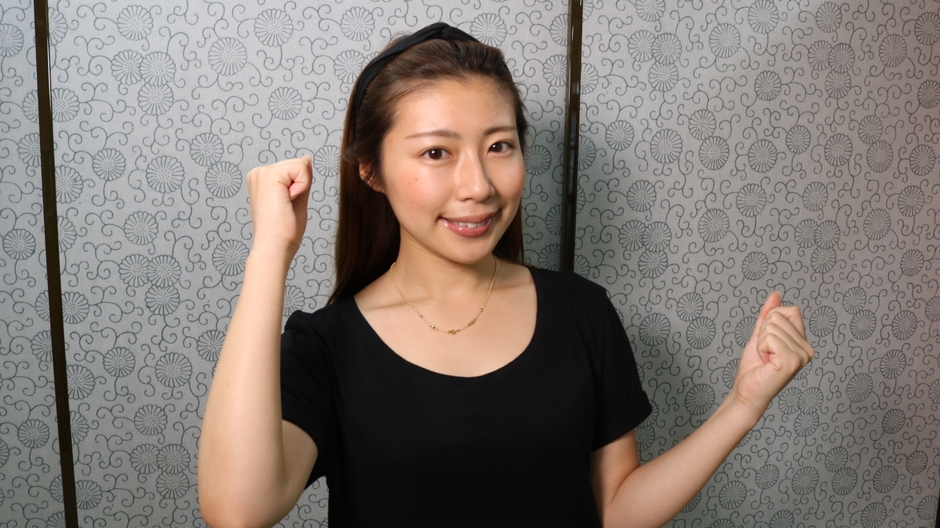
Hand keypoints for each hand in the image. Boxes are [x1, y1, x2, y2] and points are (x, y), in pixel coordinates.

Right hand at [245, 156, 312, 256]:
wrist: (274, 246)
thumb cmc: (283, 230)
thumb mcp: (296, 197)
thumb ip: (301, 178)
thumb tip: (307, 159)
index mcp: (262, 178)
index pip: (295, 169)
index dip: (300, 188)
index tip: (286, 206)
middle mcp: (258, 172)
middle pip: (298, 164)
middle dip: (301, 186)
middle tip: (286, 206)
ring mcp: (261, 172)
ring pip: (300, 165)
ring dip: (301, 187)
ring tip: (285, 204)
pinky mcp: (269, 175)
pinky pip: (301, 168)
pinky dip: (302, 187)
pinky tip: (287, 201)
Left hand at [731, 292, 814, 418]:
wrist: (748, 391)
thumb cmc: (755, 367)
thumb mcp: (760, 335)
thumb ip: (768, 315)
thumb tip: (776, 294)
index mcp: (804, 341)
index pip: (790, 310)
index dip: (771, 322)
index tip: (768, 342)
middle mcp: (808, 348)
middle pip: (779, 316)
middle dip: (764, 333)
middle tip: (766, 353)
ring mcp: (802, 356)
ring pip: (772, 327)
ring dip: (761, 342)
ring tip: (766, 359)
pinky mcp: (792, 361)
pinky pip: (770, 338)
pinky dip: (761, 348)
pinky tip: (767, 363)